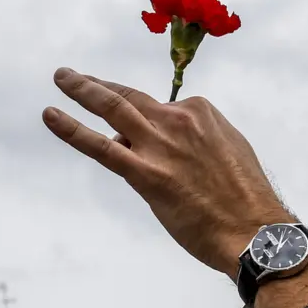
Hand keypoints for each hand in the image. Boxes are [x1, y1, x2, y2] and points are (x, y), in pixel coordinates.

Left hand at [42, 67, 288, 278]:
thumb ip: (200, 138)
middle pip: (128, 95)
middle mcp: (177, 120)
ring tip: (61, 78)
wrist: (255, 231)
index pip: (160, 110)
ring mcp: (159, 145)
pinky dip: (72, 128)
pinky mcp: (146, 174)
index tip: (147, 147)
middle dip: (96, 84)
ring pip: (112, 107)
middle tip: (71, 76)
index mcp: (200, 112)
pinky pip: (100, 146)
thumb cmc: (246, 199)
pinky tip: (52, 115)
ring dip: (81, 89)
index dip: (146, 128)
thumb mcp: (230, 149)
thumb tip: (170, 145)